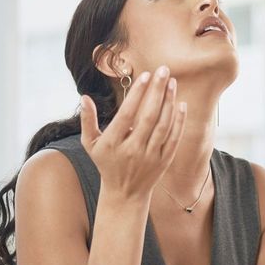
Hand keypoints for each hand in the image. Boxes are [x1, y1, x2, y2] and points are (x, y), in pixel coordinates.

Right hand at [80, 65, 187, 201]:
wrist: (124, 194)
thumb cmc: (106, 163)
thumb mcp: (90, 144)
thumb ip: (87, 120)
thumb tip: (85, 97)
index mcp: (113, 143)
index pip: (127, 114)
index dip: (137, 94)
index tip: (146, 75)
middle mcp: (132, 150)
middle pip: (148, 117)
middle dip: (157, 91)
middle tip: (163, 70)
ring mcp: (150, 156)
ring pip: (163, 125)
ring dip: (169, 102)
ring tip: (172, 82)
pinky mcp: (163, 161)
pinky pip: (173, 138)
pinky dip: (178, 120)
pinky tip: (180, 103)